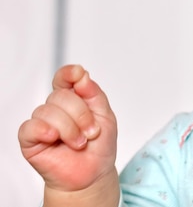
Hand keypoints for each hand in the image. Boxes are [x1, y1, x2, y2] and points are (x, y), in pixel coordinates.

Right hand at [18, 65, 117, 192]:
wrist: (92, 174)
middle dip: (81, 115)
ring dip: (70, 128)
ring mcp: (42, 123)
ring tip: (80, 143)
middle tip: (91, 132)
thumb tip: (82, 75)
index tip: (78, 74)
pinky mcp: (30, 140)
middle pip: (61, 95)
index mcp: (74, 98)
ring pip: (48, 111)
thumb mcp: (106, 116)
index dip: (69, 73)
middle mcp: (56, 108)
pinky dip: (44, 130)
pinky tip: (54, 138)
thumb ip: (94, 94)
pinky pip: (30, 127)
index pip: (65, 78)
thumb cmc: (99, 145)